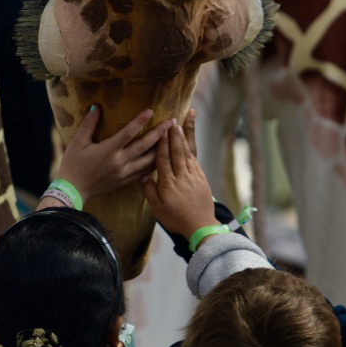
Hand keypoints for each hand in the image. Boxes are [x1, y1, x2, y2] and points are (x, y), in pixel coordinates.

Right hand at [51, 105, 169, 202]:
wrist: (72, 189)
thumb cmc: (73, 164)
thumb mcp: (78, 142)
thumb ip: (88, 124)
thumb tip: (95, 107)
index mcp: (108, 150)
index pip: (128, 133)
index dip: (140, 121)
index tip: (152, 111)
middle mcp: (119, 162)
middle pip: (144, 146)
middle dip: (159, 133)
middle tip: (172, 122)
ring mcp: (124, 174)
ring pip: (148, 161)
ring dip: (161, 149)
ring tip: (172, 138)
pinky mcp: (125, 182)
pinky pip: (144, 173)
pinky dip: (154, 164)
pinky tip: (162, 157)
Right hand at [141, 114, 215, 237]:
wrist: (201, 226)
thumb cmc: (176, 219)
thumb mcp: (157, 209)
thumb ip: (149, 191)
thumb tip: (144, 175)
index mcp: (168, 184)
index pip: (164, 159)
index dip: (162, 143)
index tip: (161, 130)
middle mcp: (182, 177)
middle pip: (177, 152)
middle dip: (175, 134)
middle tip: (173, 119)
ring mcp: (194, 176)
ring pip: (188, 152)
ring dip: (185, 136)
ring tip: (183, 122)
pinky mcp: (202, 177)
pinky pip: (195, 159)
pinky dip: (192, 147)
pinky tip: (189, 139)